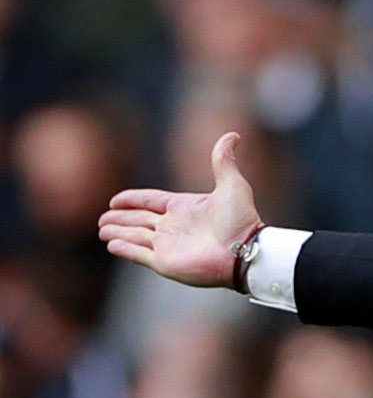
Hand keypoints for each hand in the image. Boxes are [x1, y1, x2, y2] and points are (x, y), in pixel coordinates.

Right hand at [98, 132, 262, 287]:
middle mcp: (173, 226)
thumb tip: (233, 134)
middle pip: (139, 220)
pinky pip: (139, 254)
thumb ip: (224, 160)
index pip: (151, 201)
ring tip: (102, 230)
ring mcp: (168, 245)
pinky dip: (125, 249)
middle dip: (120, 219)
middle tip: (102, 218)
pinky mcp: (165, 263)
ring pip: (135, 236)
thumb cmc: (240, 219)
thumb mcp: (232, 184)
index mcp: (184, 207)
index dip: (133, 200)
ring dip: (118, 233)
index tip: (115, 200)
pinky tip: (112, 245)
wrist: (245, 250)